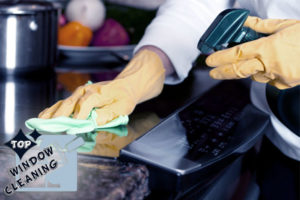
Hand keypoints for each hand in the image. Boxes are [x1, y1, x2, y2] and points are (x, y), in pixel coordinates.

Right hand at [39, 50, 164, 124]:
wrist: (124, 86)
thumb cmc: (123, 98)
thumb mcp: (122, 108)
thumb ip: (107, 115)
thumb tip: (93, 122)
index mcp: (98, 93)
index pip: (85, 105)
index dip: (78, 117)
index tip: (71, 130)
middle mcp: (85, 91)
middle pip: (69, 104)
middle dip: (59, 118)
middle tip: (50, 131)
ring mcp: (78, 94)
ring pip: (62, 104)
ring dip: (51, 115)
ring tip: (41, 125)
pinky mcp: (76, 97)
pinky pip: (62, 104)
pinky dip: (52, 111)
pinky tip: (44, 118)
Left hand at [206, 16, 299, 88]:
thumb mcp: (285, 26)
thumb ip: (262, 27)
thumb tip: (245, 23)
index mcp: (267, 48)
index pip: (236, 54)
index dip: (220, 58)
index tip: (209, 61)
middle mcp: (269, 64)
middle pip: (238, 71)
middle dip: (222, 73)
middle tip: (212, 73)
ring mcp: (277, 77)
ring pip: (254, 75)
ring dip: (250, 69)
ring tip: (256, 60)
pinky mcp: (284, 84)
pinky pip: (269, 79)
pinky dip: (267, 73)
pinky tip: (275, 64)